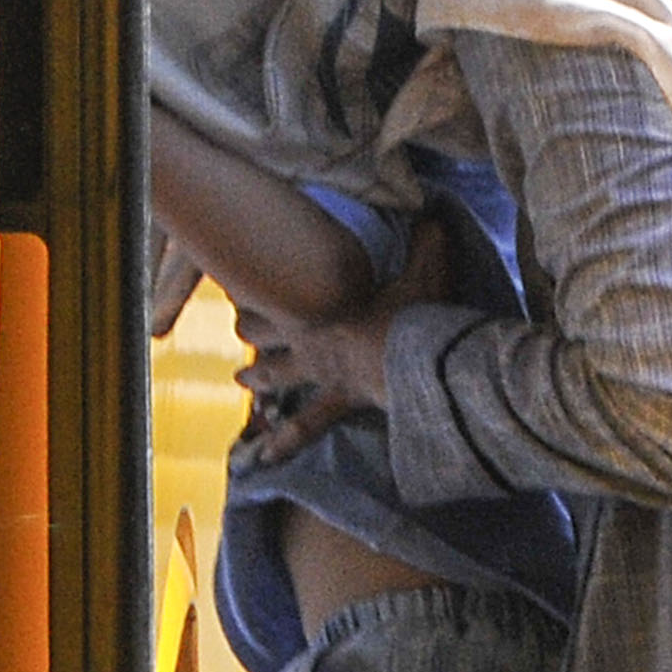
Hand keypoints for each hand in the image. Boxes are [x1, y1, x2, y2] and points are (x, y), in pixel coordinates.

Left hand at [231, 218, 454, 465]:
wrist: (418, 363)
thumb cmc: (417, 312)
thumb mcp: (425, 269)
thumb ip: (426, 241)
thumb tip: (433, 212)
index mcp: (322, 299)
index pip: (277, 286)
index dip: (256, 281)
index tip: (238, 271)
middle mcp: (311, 335)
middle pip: (265, 328)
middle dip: (250, 325)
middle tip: (238, 323)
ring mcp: (320, 371)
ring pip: (276, 373)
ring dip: (258, 374)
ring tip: (241, 378)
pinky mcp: (338, 401)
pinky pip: (306, 426)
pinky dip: (285, 442)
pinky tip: (265, 459)